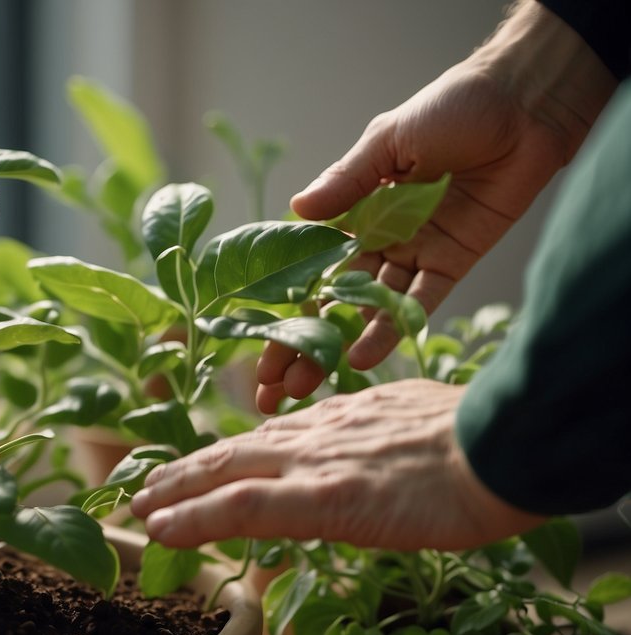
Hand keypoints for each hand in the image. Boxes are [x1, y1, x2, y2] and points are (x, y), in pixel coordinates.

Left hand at [130, 380, 545, 550]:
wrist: (503, 446)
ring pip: (223, 474)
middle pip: (231, 452)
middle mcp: (314, 435)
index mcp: (338, 419)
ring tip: (138, 509)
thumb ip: (382, 437)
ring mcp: (312, 464)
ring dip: (174, 493)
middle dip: (184, 471)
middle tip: (145, 488)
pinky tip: (161, 528)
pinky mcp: (319, 496)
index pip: (266, 438)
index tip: (200, 470)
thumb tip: (378, 455)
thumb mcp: (419, 424)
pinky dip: (194, 516)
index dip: (226, 456)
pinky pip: (240, 507)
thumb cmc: (482, 442)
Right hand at [256, 1, 617, 413]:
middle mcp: (381, 238)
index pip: (311, 266)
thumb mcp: (387, 140)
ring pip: (369, 308)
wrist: (524, 104)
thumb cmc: (452, 107)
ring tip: (308, 381)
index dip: (284, 304)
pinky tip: (360, 357)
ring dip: (340, 344)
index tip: (255, 339)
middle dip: (303, 342)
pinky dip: (391, 329)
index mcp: (356, 209)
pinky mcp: (452, 262)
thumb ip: (346, 180)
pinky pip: (417, 302)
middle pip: (334, 299)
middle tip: (273, 385)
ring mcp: (415, 253)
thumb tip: (296, 209)